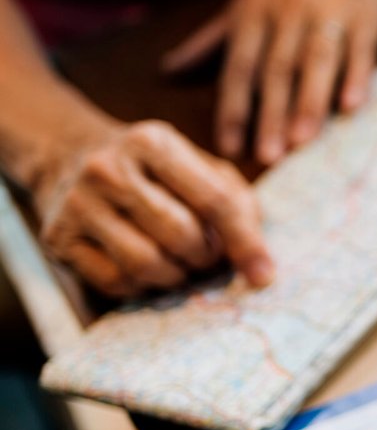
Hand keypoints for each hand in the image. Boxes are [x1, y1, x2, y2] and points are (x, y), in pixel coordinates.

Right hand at [34, 120, 272, 297]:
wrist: (69, 157)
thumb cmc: (154, 171)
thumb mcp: (196, 167)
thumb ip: (235, 203)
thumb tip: (259, 264)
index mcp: (152, 142)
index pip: (214, 200)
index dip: (246, 242)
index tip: (264, 274)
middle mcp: (108, 168)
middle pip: (181, 236)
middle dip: (206, 258)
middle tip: (208, 258)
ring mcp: (78, 203)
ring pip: (147, 264)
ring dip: (177, 276)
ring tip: (182, 265)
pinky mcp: (58, 237)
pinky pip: (116, 282)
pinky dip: (143, 287)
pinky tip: (148, 271)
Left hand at [163, 0, 376, 163]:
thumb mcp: (244, 2)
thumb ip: (210, 40)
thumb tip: (167, 70)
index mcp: (253, 16)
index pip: (238, 68)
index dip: (233, 108)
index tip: (229, 147)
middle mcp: (286, 16)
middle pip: (276, 72)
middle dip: (271, 115)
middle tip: (268, 156)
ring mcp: (327, 16)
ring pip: (315, 63)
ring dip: (309, 102)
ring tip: (304, 141)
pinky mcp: (365, 18)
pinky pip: (359, 51)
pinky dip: (356, 76)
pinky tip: (351, 105)